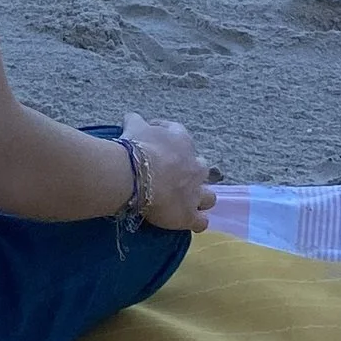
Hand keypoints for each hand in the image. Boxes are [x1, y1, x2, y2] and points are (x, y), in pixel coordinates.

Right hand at [122, 114, 216, 232]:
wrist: (138, 175)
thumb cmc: (137, 147)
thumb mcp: (134, 126)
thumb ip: (136, 121)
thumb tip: (131, 118)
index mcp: (182, 141)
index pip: (179, 134)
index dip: (168, 138)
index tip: (154, 143)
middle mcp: (195, 166)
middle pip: (201, 168)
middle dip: (191, 171)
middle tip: (173, 175)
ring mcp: (195, 192)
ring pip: (209, 196)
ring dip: (200, 198)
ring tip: (187, 201)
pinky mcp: (189, 214)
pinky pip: (200, 222)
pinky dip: (197, 222)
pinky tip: (190, 222)